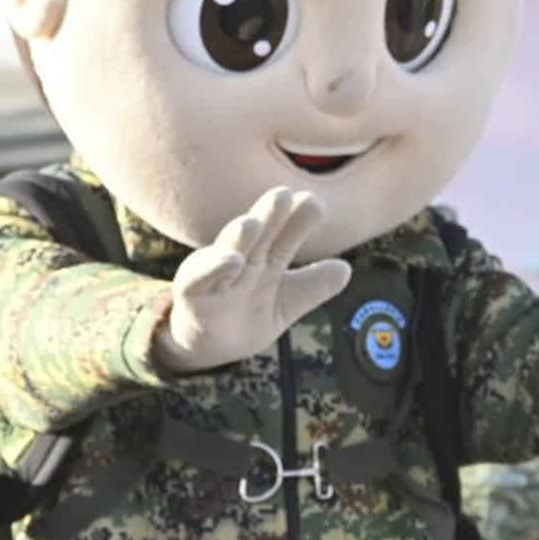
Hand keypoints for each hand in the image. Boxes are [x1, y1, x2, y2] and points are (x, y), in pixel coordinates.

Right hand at [156, 189, 352, 373]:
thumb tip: (345, 268)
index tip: (313, 202)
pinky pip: (201, 278)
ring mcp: (217, 274)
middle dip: (270, 214)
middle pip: (259, 234)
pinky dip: (215, 268)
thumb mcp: (289, 302)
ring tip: (251, 223)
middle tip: (283, 194)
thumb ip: (315, 286)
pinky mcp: (193, 292)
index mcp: (267, 256)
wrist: (212, 345)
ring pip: (228, 250)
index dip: (298, 219)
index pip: (285, 234)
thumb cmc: (251, 312)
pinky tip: (231, 260)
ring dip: (239, 236)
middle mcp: (243, 258)